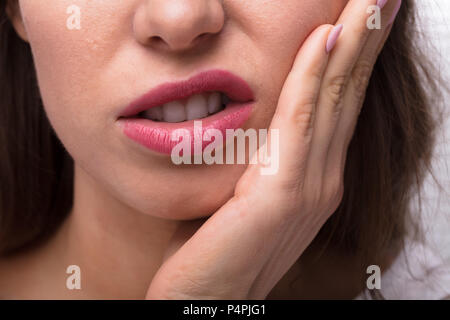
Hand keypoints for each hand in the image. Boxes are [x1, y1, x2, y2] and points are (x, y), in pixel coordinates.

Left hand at [146, 0, 400, 299]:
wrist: (205, 301)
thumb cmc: (214, 245)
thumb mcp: (239, 191)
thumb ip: (257, 156)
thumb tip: (252, 118)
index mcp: (312, 176)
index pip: (338, 102)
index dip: (354, 54)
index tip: (364, 12)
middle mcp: (322, 179)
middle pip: (348, 93)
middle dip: (367, 37)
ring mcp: (310, 188)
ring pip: (336, 99)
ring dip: (353, 42)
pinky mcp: (283, 196)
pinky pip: (302, 122)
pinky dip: (315, 77)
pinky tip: (325, 37)